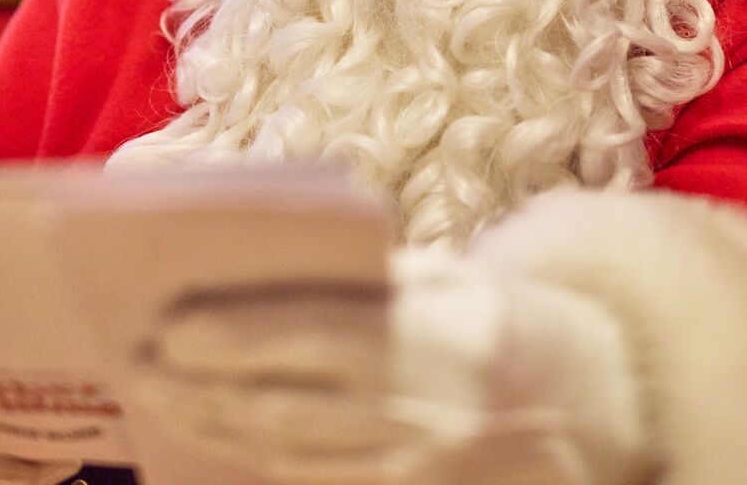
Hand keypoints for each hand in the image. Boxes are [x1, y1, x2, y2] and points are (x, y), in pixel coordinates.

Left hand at [129, 248, 648, 484]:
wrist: (607, 405)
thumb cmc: (511, 321)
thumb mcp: (454, 281)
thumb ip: (371, 284)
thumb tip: (256, 283)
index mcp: (445, 332)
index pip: (313, 334)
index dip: (230, 337)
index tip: (166, 328)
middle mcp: (435, 409)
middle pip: (288, 406)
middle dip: (202, 390)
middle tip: (139, 369)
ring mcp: (427, 467)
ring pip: (292, 457)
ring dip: (215, 431)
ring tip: (162, 402)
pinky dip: (259, 466)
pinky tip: (219, 443)